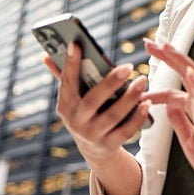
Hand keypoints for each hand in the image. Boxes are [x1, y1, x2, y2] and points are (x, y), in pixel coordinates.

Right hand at [43, 42, 151, 160]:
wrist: (93, 150)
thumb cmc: (84, 113)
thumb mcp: (72, 99)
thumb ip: (64, 76)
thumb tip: (47, 55)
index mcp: (65, 105)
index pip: (66, 82)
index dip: (70, 64)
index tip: (76, 44)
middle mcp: (76, 121)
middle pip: (93, 101)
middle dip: (111, 83)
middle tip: (128, 67)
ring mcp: (92, 135)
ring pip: (113, 116)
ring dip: (130, 98)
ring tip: (142, 81)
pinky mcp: (109, 145)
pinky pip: (125, 131)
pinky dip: (137, 117)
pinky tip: (146, 103)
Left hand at [142, 39, 193, 194]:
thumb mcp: (188, 140)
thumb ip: (179, 121)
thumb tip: (168, 107)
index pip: (176, 87)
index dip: (161, 76)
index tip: (146, 66)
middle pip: (186, 74)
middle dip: (169, 56)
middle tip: (151, 41)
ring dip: (181, 62)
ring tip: (167, 48)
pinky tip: (188, 73)